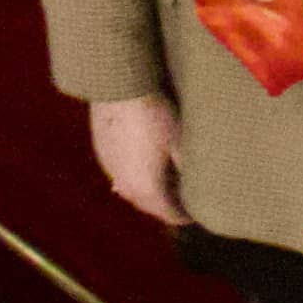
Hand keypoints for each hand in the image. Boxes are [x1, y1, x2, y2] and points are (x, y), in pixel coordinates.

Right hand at [84, 93, 185, 227]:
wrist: (118, 88)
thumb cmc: (155, 114)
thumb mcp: (179, 142)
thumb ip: (187, 169)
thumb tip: (199, 184)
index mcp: (148, 189)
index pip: (170, 214)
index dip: (184, 215)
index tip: (196, 211)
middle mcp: (126, 186)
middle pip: (149, 206)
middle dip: (165, 205)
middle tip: (181, 198)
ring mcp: (111, 170)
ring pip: (131, 190)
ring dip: (147, 190)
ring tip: (164, 179)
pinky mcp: (102, 153)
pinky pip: (120, 172)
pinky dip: (133, 173)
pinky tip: (142, 160)